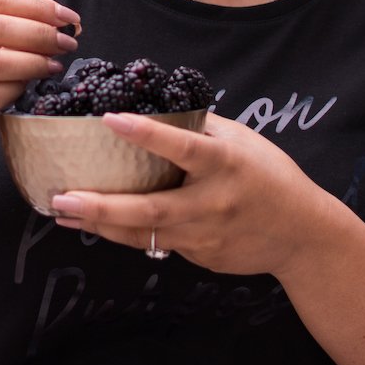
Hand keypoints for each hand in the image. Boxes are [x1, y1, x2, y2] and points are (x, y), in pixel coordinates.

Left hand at [48, 111, 323, 277]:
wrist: (303, 235)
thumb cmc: (272, 177)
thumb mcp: (244, 142)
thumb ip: (202, 130)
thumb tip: (155, 109)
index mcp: (227, 164)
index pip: (184, 147)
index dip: (147, 134)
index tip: (110, 119)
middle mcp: (213, 202)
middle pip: (150, 208)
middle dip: (101, 206)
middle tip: (61, 198)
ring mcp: (206, 235)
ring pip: (144, 233)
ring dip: (100, 224)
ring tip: (63, 212)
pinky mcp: (201, 256)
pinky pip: (157, 243)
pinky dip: (126, 233)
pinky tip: (97, 224)